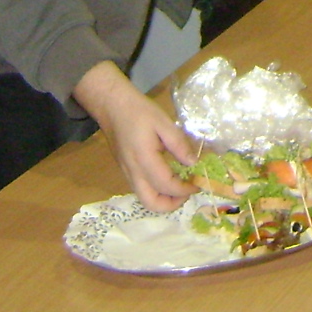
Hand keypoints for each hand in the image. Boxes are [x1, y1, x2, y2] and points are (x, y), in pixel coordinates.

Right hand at [72, 62, 195, 211]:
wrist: (113, 107)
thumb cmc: (139, 112)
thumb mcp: (164, 122)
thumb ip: (179, 144)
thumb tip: (193, 163)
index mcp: (144, 159)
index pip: (166, 185)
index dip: (184, 189)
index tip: (198, 183)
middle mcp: (133, 172)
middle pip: (152, 203)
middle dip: (172, 204)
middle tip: (188, 191)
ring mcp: (127, 174)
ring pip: (145, 199)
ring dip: (164, 199)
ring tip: (180, 185)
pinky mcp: (126, 171)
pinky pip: (142, 189)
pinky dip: (157, 191)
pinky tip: (168, 177)